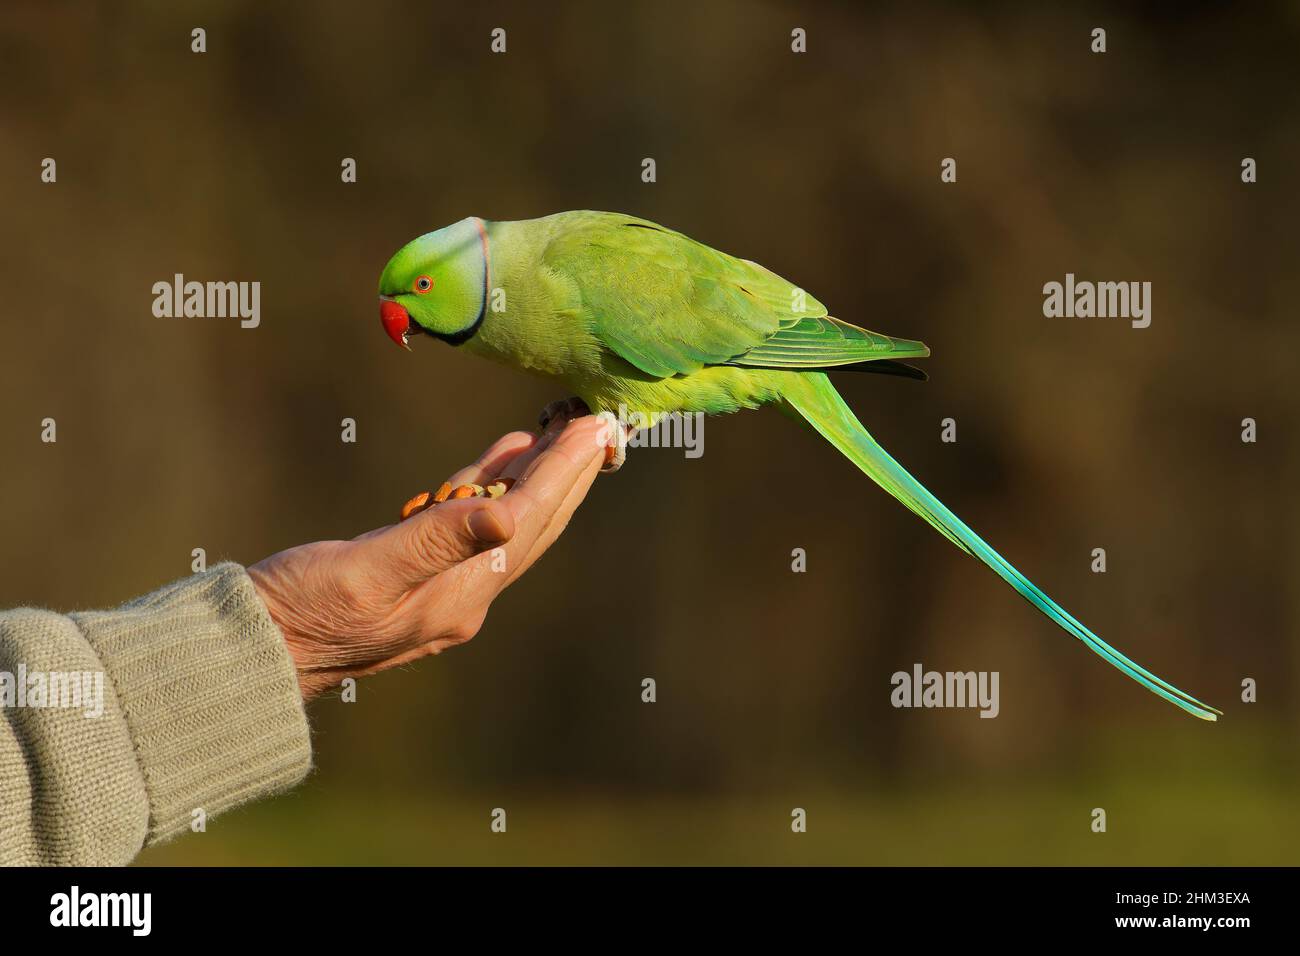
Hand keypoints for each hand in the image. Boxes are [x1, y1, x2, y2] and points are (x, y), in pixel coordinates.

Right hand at [248, 413, 606, 698]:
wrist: (250, 654)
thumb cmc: (296, 612)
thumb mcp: (366, 572)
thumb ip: (436, 541)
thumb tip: (508, 516)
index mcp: (459, 594)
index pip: (528, 519)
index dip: (564, 470)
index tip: (597, 426)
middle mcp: (462, 596)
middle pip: (532, 522)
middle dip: (566, 472)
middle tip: (599, 421)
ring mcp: (440, 589)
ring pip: (504, 521)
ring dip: (534, 475)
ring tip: (560, 431)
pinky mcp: (414, 579)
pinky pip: (468, 525)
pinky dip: (487, 488)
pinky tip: (500, 461)